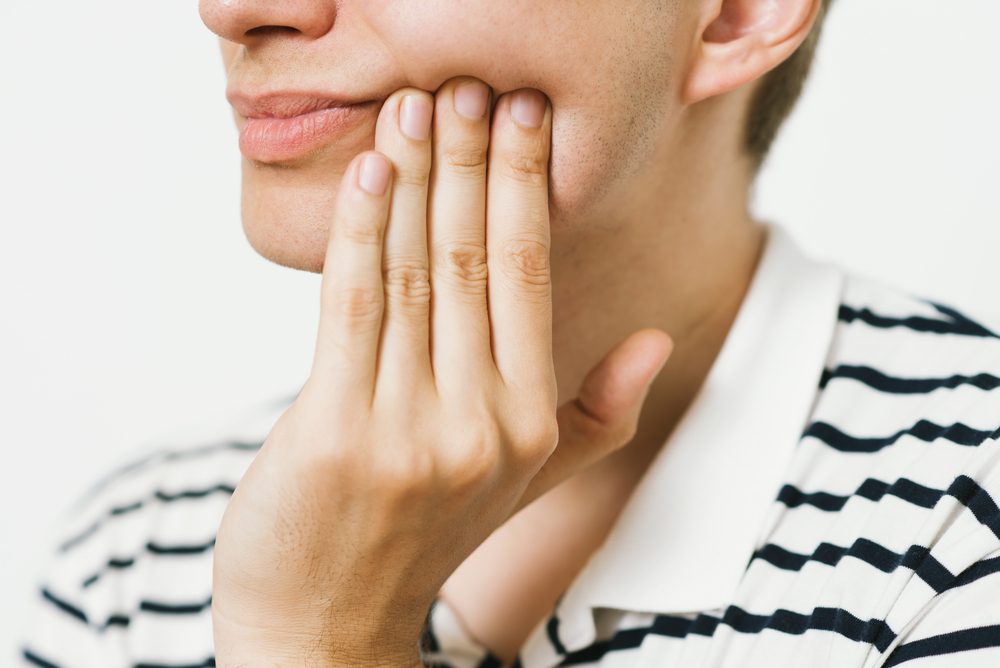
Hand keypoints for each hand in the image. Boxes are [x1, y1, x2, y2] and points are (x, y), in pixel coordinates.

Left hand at [211, 76, 672, 665]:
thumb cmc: (422, 535)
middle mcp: (480, 423)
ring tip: (416, 105)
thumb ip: (594, 415)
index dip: (526, 187)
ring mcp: (409, 429)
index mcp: (527, 422)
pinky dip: (360, 232)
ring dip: (414, 177)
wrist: (327, 622)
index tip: (525, 115)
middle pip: (475, 259)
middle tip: (472, 84)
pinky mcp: (337, 433)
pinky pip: (352, 308)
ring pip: (415, 273)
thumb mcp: (525, 482)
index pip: (529, 277)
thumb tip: (656, 340)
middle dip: (471, 161)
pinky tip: (368, 170)